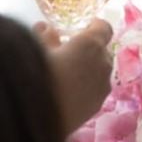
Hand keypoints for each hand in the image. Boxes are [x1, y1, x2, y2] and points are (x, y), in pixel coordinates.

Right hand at [36, 17, 113, 133]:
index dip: (96, 26)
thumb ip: (45, 37)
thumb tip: (46, 29)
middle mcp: (103, 63)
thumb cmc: (39, 73)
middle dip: (87, 52)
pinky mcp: (98, 105)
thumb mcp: (38, 49)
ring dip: (87, 72)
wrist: (42, 115)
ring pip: (99, 73)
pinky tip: (68, 95)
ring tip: (65, 77)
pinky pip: (95, 91)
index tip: (88, 27)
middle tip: (67, 55)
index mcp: (91, 44)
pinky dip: (86, 89)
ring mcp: (103, 86)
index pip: (104, 28)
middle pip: (101, 52)